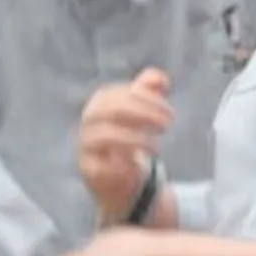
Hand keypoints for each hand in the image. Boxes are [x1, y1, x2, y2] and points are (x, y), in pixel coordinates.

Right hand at [79, 69, 173, 222]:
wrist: (118, 176)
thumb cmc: (131, 138)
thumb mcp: (143, 112)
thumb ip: (151, 91)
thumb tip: (160, 78)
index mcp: (102, 101)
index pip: (123, 94)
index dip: (149, 100)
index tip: (170, 113)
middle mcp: (90, 120)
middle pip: (112, 110)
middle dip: (143, 115)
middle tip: (167, 126)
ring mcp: (85, 144)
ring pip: (104, 135)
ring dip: (134, 139)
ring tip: (156, 148)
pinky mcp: (87, 169)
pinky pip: (99, 165)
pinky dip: (119, 165)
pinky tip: (135, 167)